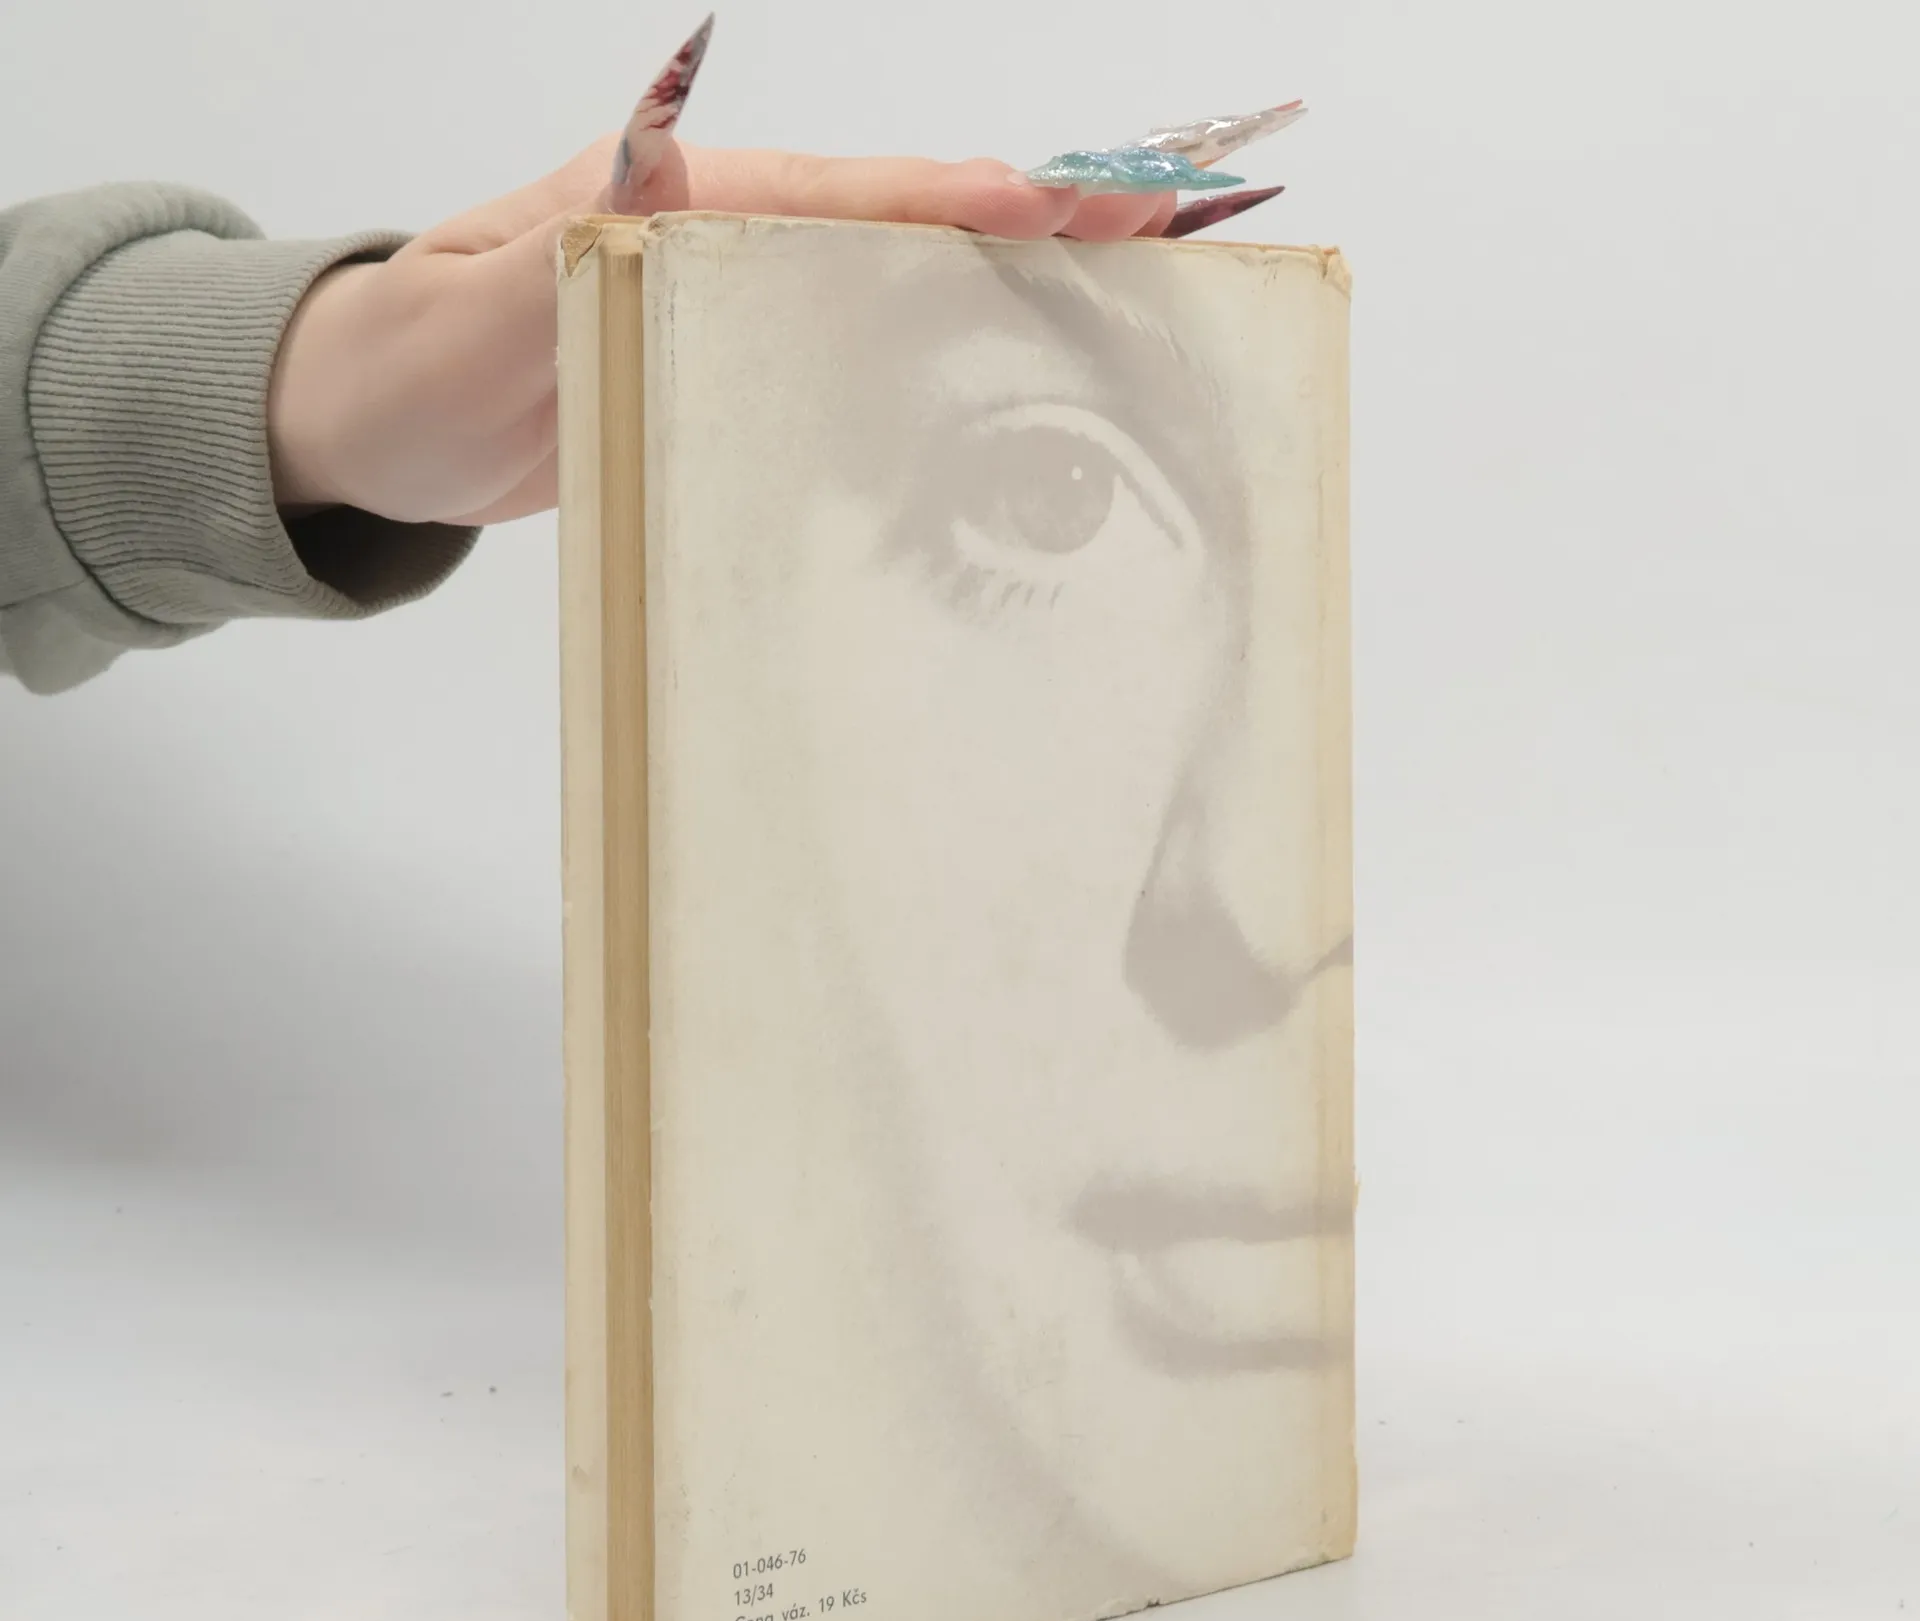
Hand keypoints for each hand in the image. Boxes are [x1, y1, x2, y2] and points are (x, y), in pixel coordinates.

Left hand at [268, 26, 1176, 527]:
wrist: (377, 426)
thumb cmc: (411, 365)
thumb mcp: (476, 309)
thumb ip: (572, 239)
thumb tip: (663, 146)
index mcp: (686, 201)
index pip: (856, 195)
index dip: (972, 200)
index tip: (1083, 203)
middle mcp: (735, 240)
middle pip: (916, 224)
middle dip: (1050, 220)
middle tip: (1187, 215)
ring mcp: (746, 309)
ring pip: (910, 289)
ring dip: (1031, 287)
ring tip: (1153, 292)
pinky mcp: (742, 375)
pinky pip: (869, 364)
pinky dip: (959, 365)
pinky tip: (1028, 392)